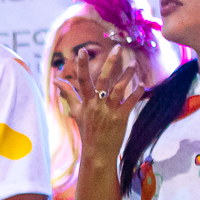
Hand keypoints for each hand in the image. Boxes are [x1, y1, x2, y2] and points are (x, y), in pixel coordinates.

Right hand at [53, 44, 143, 163]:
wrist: (97, 151)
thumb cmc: (87, 130)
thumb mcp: (75, 111)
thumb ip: (68, 94)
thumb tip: (56, 81)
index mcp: (85, 102)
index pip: (82, 80)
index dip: (82, 65)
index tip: (82, 51)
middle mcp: (96, 104)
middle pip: (103, 79)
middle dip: (109, 63)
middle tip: (116, 47)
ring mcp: (108, 110)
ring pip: (119, 88)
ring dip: (127, 75)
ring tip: (133, 63)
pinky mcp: (120, 117)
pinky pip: (130, 101)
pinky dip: (137, 92)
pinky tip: (142, 84)